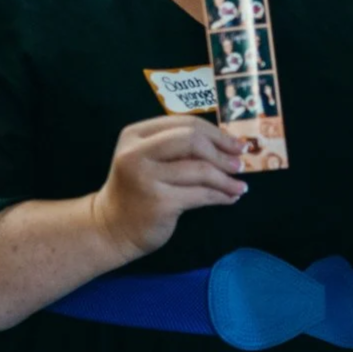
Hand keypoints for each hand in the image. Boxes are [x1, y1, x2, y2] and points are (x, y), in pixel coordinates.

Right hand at [91, 116, 247, 258]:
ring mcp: (146, 178)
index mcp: (135, 134)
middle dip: (222, 152)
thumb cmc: (138, 190)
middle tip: (240, 164)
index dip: (216, 133)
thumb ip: (179, 148)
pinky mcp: (159, 203)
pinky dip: (221, 196)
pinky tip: (230, 198)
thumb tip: (229, 146)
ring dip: (227, 179)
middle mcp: (136, 153)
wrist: (112, 227)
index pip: (185, 123)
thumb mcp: (151, 160)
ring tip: (240, 186)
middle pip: (192, 140)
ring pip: (200, 170)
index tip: (237, 144)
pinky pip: (201, 195)